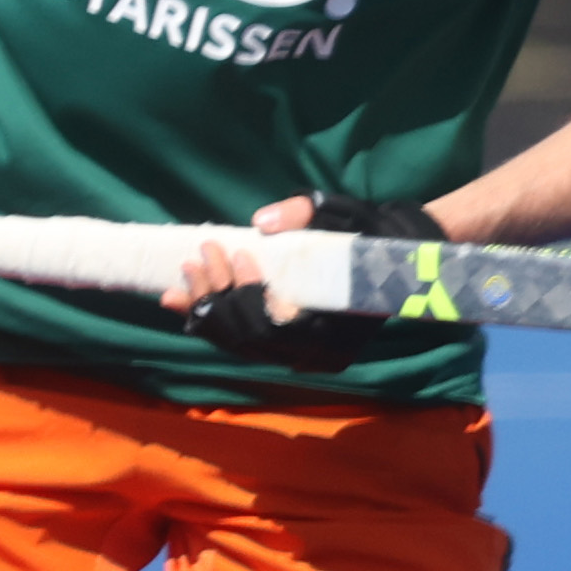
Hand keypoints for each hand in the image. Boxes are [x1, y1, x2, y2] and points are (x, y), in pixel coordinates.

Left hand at [170, 191, 442, 352]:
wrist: (391, 260)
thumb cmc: (369, 235)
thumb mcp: (346, 216)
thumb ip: (305, 215)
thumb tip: (262, 222)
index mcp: (337, 327)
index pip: (279, 325)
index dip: (252, 294)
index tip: (241, 255)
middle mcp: (315, 352)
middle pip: (249, 335)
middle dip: (219, 296)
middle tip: (200, 258)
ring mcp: (296, 354)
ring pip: (236, 342)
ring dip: (205, 308)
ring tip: (184, 275)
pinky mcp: (280, 347)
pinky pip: (235, 341)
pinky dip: (206, 320)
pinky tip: (178, 299)